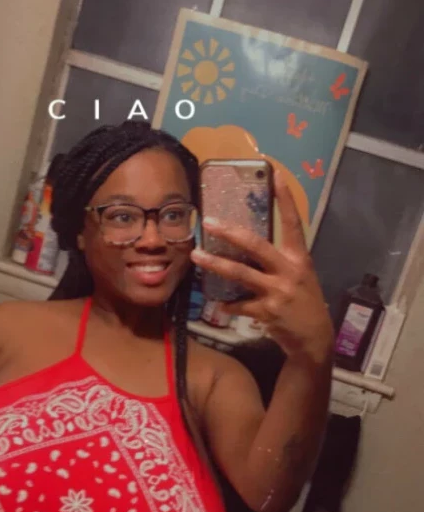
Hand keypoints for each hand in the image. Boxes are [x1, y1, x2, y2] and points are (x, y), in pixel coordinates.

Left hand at [191, 169, 334, 363]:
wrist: (314, 338)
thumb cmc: (304, 303)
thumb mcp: (299, 276)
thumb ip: (279, 261)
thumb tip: (248, 246)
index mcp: (299, 258)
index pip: (293, 222)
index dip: (284, 198)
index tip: (274, 174)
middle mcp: (289, 271)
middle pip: (256, 245)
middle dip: (230, 233)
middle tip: (209, 222)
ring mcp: (278, 292)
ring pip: (241, 274)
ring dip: (216, 265)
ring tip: (196, 257)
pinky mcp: (267, 312)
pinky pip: (239, 305)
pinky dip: (228, 304)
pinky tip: (219, 303)